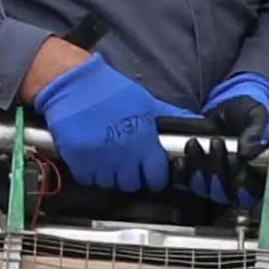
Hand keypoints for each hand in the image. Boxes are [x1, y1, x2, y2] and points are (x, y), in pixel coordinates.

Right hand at [30, 53, 179, 197]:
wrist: (73, 83)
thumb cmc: (110, 90)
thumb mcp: (145, 101)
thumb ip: (168, 115)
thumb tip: (194, 121)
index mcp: (143, 142)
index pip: (156, 176)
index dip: (155, 177)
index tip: (151, 174)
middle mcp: (122, 155)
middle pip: (131, 184)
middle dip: (132, 176)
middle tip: (128, 165)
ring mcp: (98, 160)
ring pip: (108, 183)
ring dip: (109, 175)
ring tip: (108, 161)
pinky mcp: (76, 160)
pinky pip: (86, 179)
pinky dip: (89, 173)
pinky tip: (91, 160)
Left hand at [191, 71, 268, 202]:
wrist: (227, 105)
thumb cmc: (247, 112)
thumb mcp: (257, 115)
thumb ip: (256, 132)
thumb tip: (247, 153)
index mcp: (256, 174)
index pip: (248, 193)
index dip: (240, 183)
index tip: (234, 159)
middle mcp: (234, 183)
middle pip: (222, 194)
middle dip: (216, 170)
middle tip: (216, 142)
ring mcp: (212, 181)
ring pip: (202, 189)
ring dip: (196, 170)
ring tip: (194, 144)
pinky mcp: (193, 174)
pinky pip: (184, 183)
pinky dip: (180, 174)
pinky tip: (180, 160)